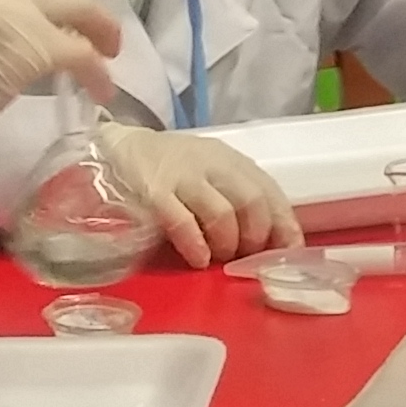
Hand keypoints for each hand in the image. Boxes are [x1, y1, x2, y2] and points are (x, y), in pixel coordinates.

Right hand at [91, 122, 295, 266]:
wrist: (118, 147)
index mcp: (232, 162)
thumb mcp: (211, 175)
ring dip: (227, 243)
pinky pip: (183, 222)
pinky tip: (198, 259)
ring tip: (218, 258)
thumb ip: (237, 200)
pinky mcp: (154, 192)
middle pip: (252, 203)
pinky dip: (196, 245)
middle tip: (242, 256)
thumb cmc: (172, 168)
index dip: (284, 226)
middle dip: (254, 237)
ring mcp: (183, 177)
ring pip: (222, 213)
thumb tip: (269, 241)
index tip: (287, 254)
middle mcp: (213, 165)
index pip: (271, 193)